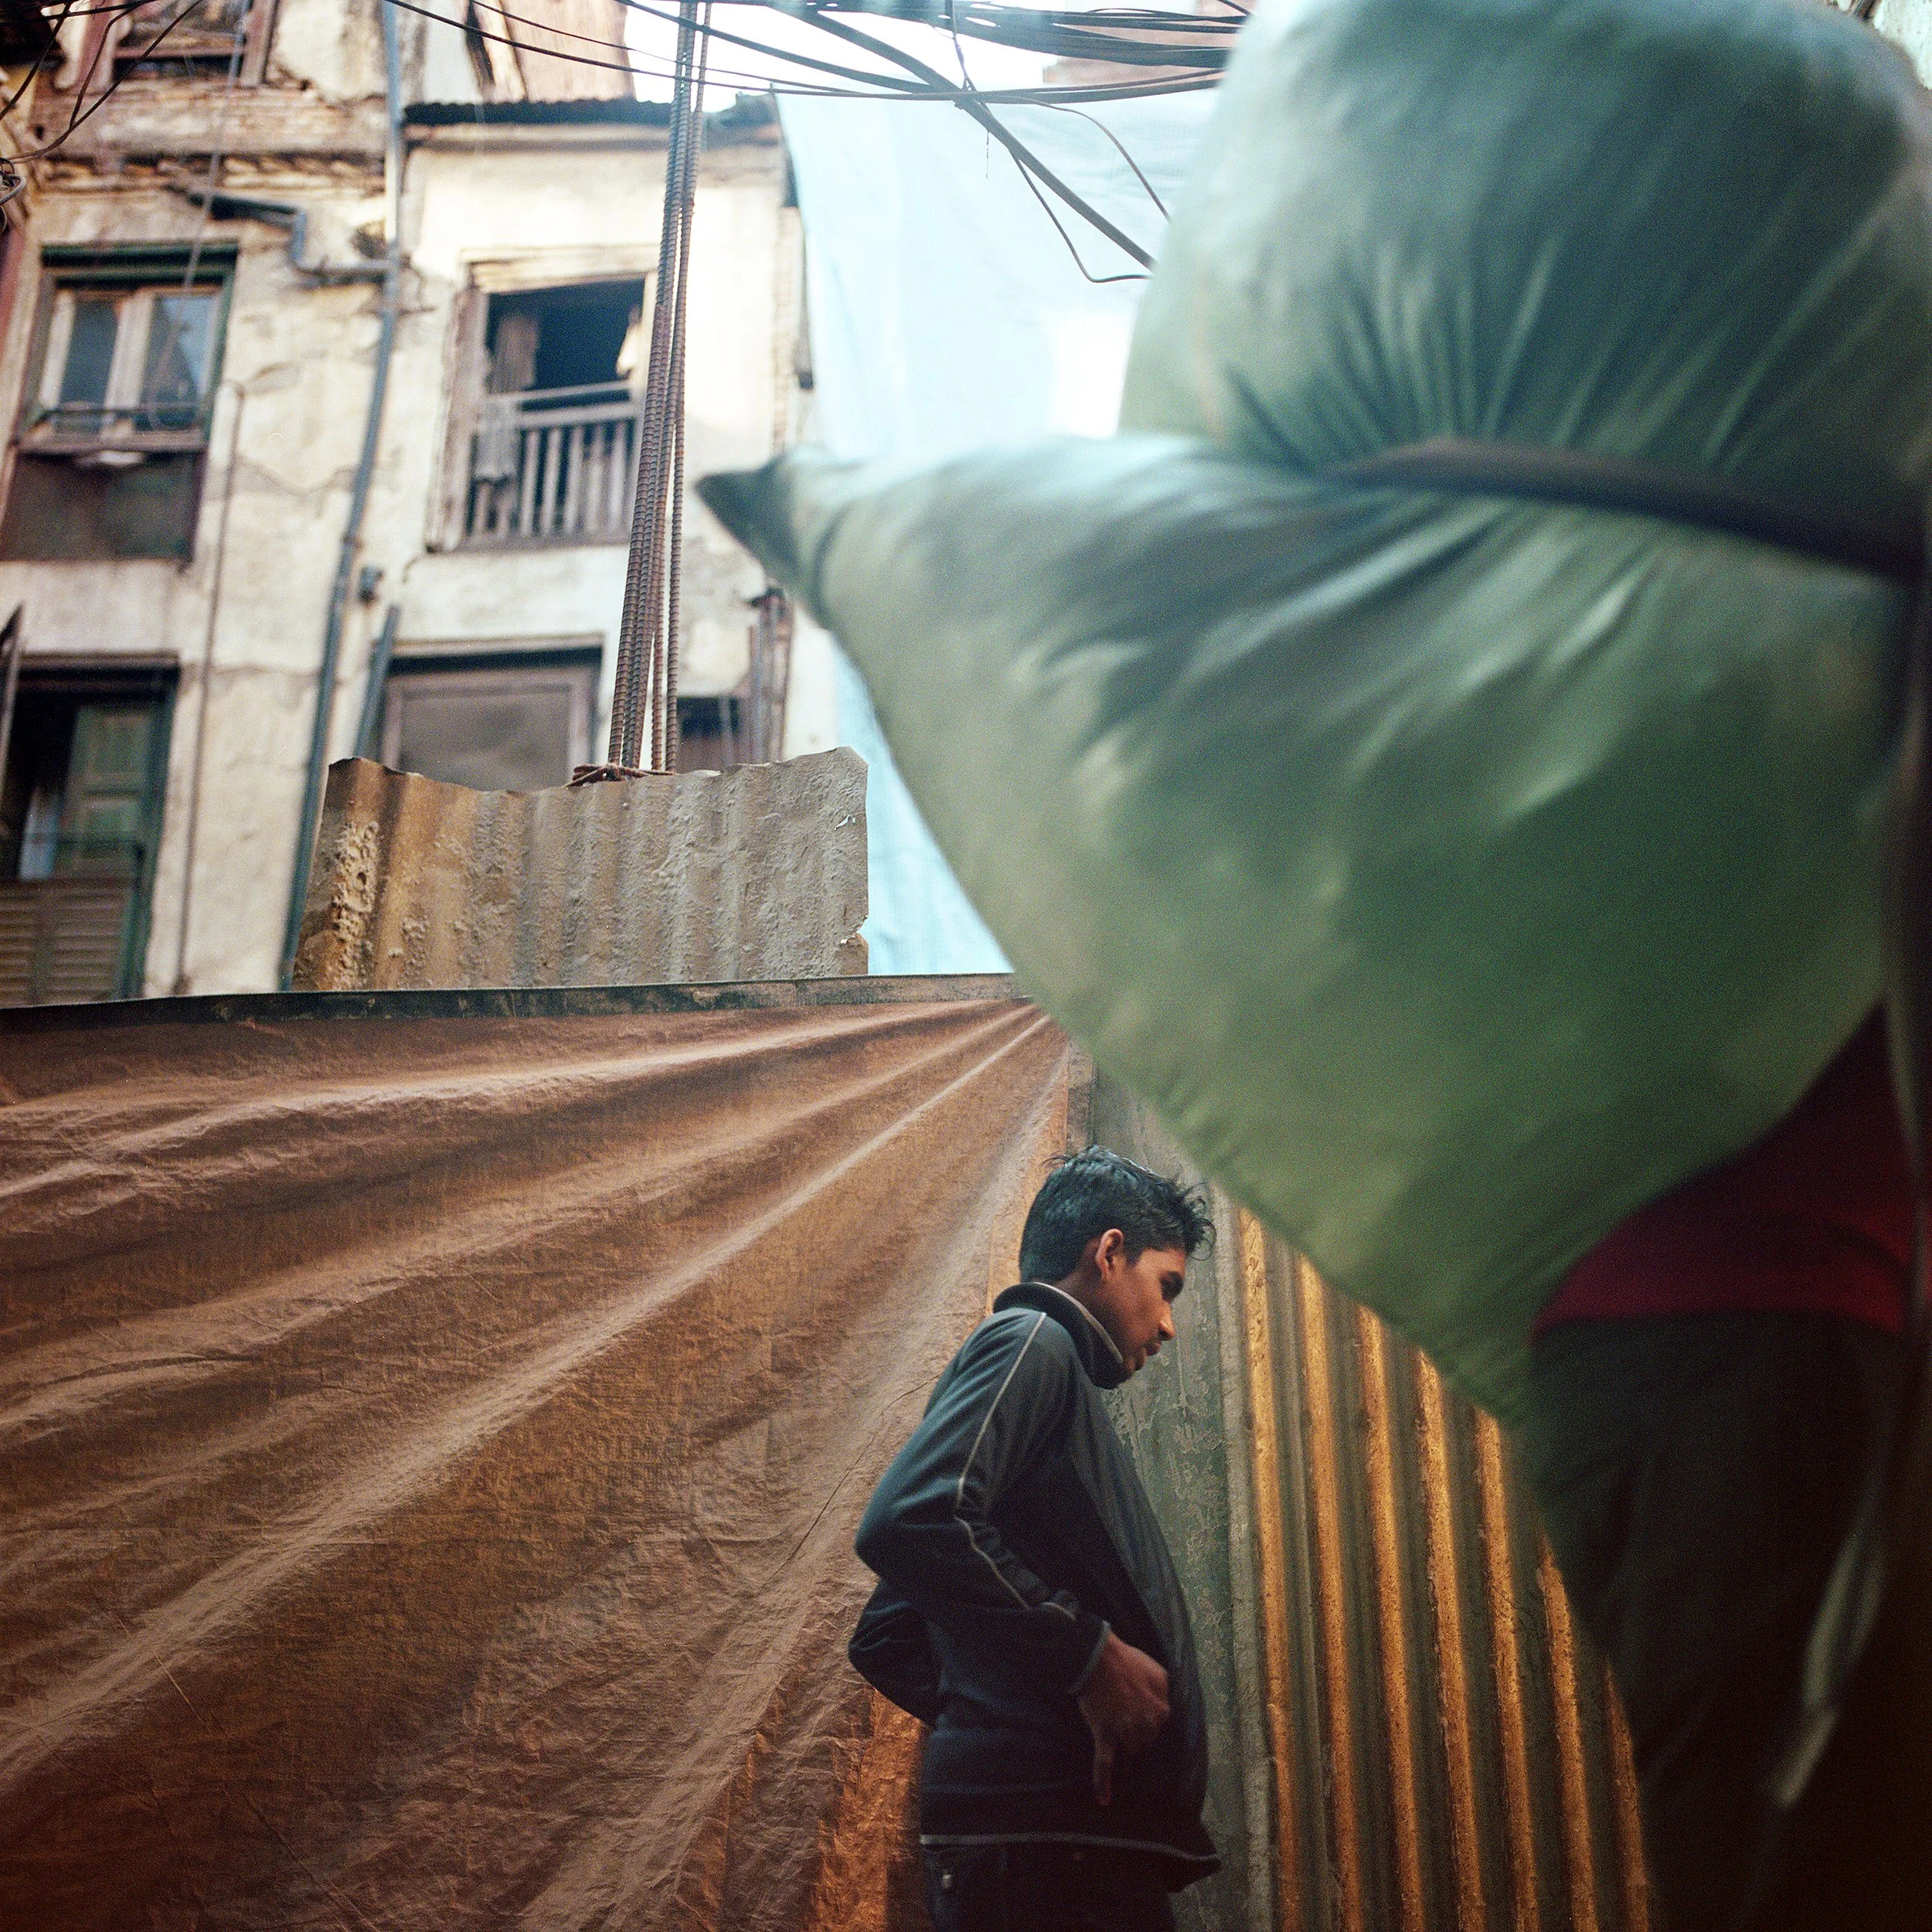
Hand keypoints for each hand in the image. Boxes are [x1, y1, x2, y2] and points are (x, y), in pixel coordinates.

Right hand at [1076, 1631, 1168, 1806]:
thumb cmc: (1128, 1662)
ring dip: (1124, 1745)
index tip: (1138, 1711)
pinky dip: (1103, 1783)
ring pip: (1129, 1751)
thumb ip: (1166, 1693)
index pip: (1159, 1727)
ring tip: (1114, 1726)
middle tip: (1124, 1714)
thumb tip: (1166, 1710)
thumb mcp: (1159, 1672)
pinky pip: (1104, 1763)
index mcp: (1162, 1711)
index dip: (1147, 1719)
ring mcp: (1124, 1732)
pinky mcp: (1104, 1735)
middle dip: (1136, 1733)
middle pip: (1145, 1742)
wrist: (1099, 1658)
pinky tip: (1104, 1800)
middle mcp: (1146, 1725)